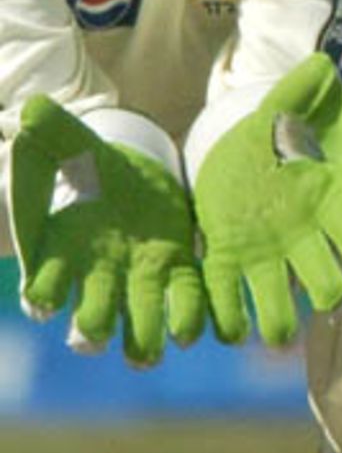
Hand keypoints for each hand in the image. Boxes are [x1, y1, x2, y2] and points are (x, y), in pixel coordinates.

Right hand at [8, 99, 205, 365]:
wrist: (137, 177)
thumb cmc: (94, 169)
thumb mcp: (75, 146)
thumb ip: (55, 133)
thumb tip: (31, 108)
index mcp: (63, 257)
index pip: (43, 290)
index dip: (42, 299)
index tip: (46, 299)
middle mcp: (98, 282)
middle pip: (88, 325)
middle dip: (90, 332)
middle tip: (95, 331)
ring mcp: (139, 285)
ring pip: (138, 331)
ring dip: (145, 342)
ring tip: (156, 344)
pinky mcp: (178, 276)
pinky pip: (185, 308)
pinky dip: (192, 318)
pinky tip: (200, 322)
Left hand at [193, 54, 341, 345]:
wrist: (243, 136)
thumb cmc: (279, 121)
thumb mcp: (289, 100)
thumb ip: (304, 85)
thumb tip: (321, 62)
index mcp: (330, 204)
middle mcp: (306, 239)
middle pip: (330, 282)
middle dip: (331, 293)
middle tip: (325, 296)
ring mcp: (268, 254)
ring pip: (281, 306)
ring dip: (279, 324)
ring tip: (273, 333)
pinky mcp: (227, 256)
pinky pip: (228, 297)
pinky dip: (227, 315)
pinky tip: (224, 323)